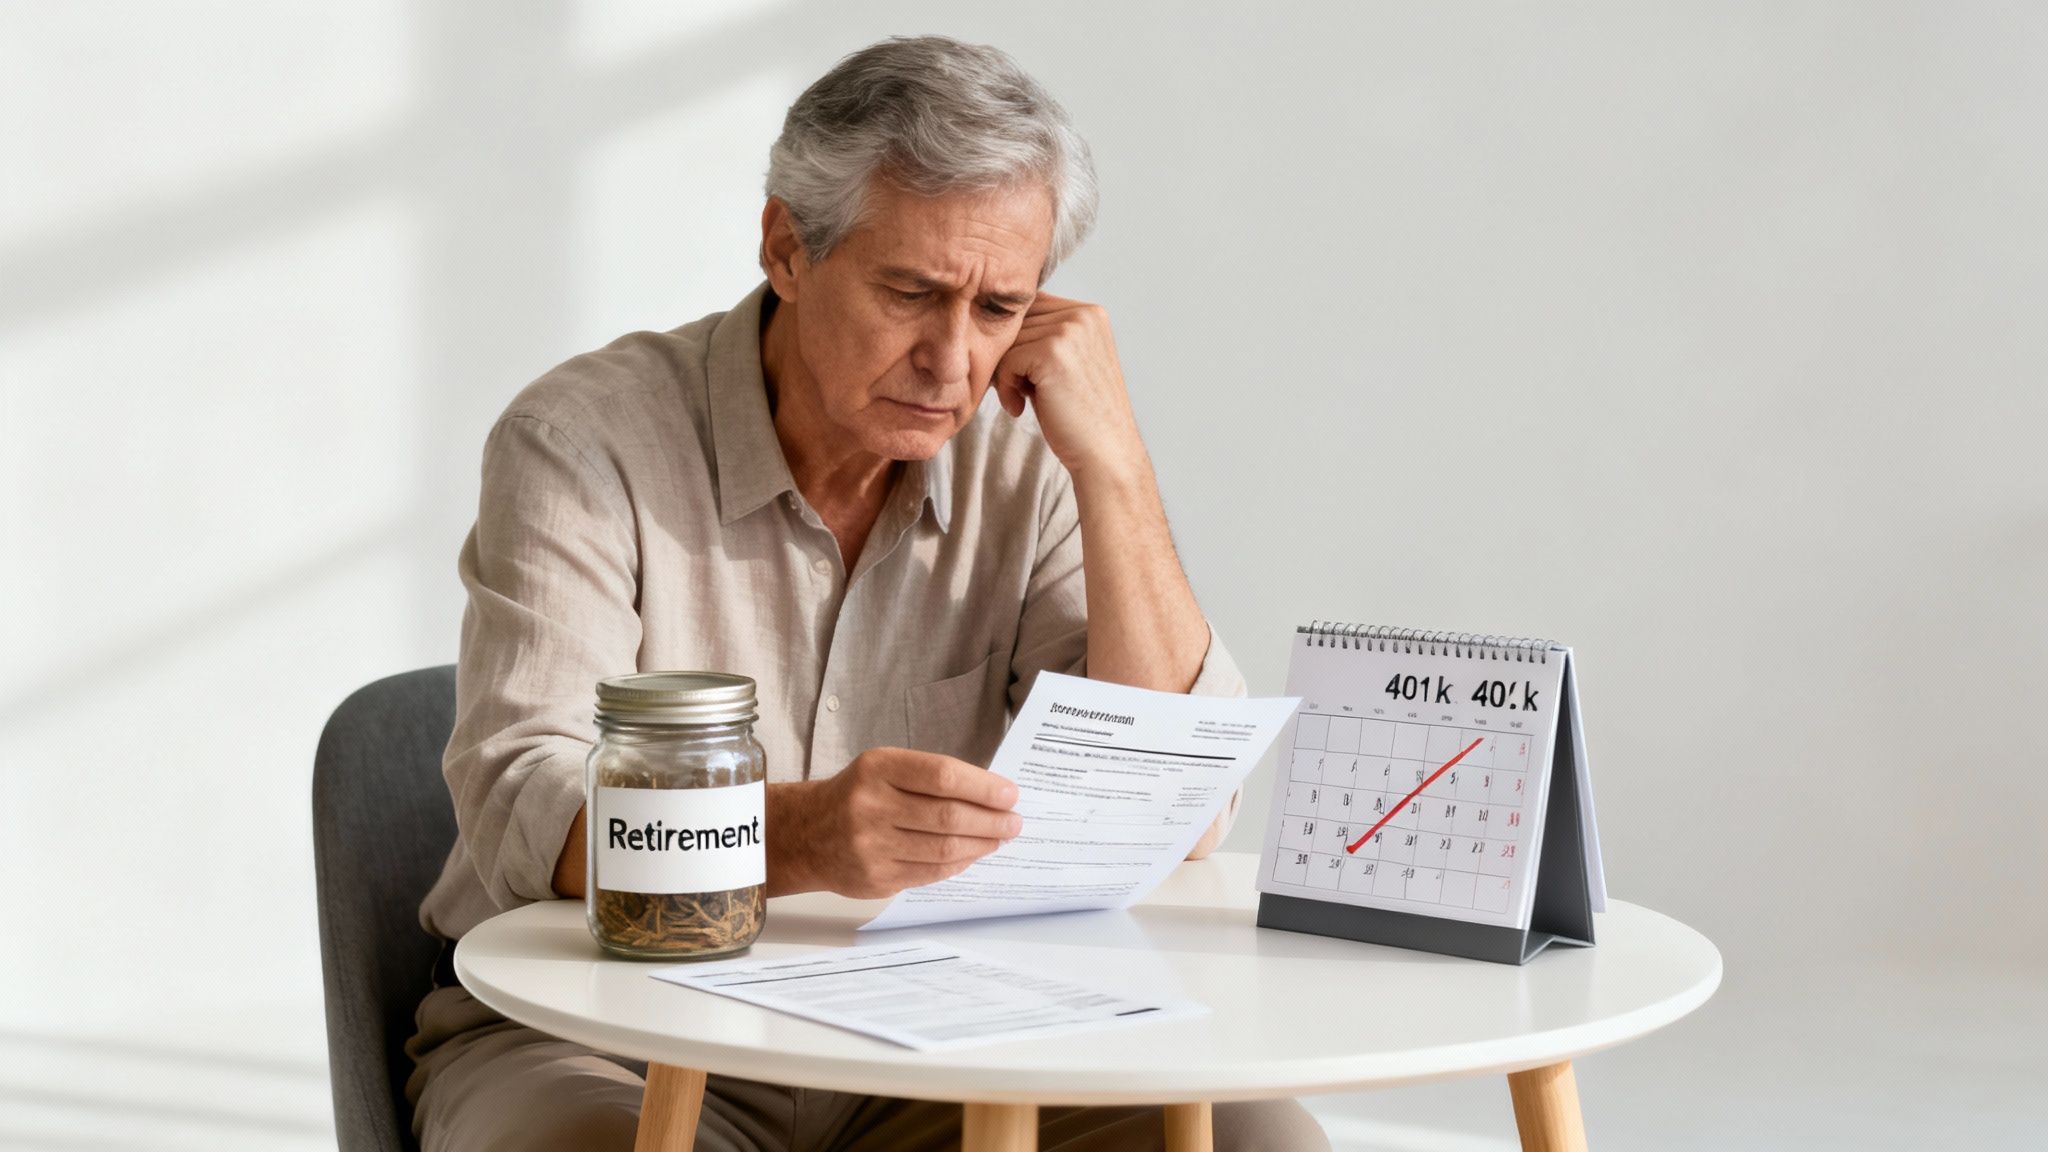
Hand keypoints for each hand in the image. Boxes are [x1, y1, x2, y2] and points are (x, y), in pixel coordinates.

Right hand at [795, 748, 1021, 899]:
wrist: (806, 833)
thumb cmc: (857, 794)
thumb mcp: (884, 768)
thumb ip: (930, 778)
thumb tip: (991, 795)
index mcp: (877, 769)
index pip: (942, 776)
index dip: (983, 787)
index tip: (1010, 795)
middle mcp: (870, 806)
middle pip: (947, 816)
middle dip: (990, 820)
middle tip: (1014, 821)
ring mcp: (870, 846)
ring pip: (943, 848)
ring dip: (981, 844)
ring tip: (1000, 838)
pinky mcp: (875, 878)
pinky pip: (930, 873)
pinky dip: (958, 864)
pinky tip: (973, 854)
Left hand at [992, 293, 1145, 478]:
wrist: (1104, 453)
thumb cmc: (1079, 415)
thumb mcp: (1068, 363)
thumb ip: (1043, 336)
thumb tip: (992, 323)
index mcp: (1090, 313)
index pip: (1031, 307)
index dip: (1018, 341)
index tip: (1024, 376)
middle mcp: (1084, 315)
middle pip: (1017, 321)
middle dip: (1010, 356)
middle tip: (1019, 390)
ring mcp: (1070, 330)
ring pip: (1008, 340)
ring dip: (1005, 373)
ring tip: (1021, 399)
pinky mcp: (1053, 352)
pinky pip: (1006, 359)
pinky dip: (1004, 387)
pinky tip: (1019, 407)